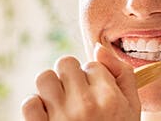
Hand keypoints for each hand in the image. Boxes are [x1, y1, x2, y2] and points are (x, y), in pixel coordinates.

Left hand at [21, 43, 140, 120]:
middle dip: (69, 76)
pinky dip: (35, 108)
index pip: (93, 64)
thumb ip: (122, 75)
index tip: (95, 95)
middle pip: (66, 63)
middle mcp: (86, 105)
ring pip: (44, 77)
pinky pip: (29, 103)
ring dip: (50, 88)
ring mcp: (61, 118)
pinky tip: (47, 116)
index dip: (93, 77)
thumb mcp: (132, 109)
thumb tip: (99, 46)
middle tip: (75, 95)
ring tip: (59, 102)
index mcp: (110, 98)